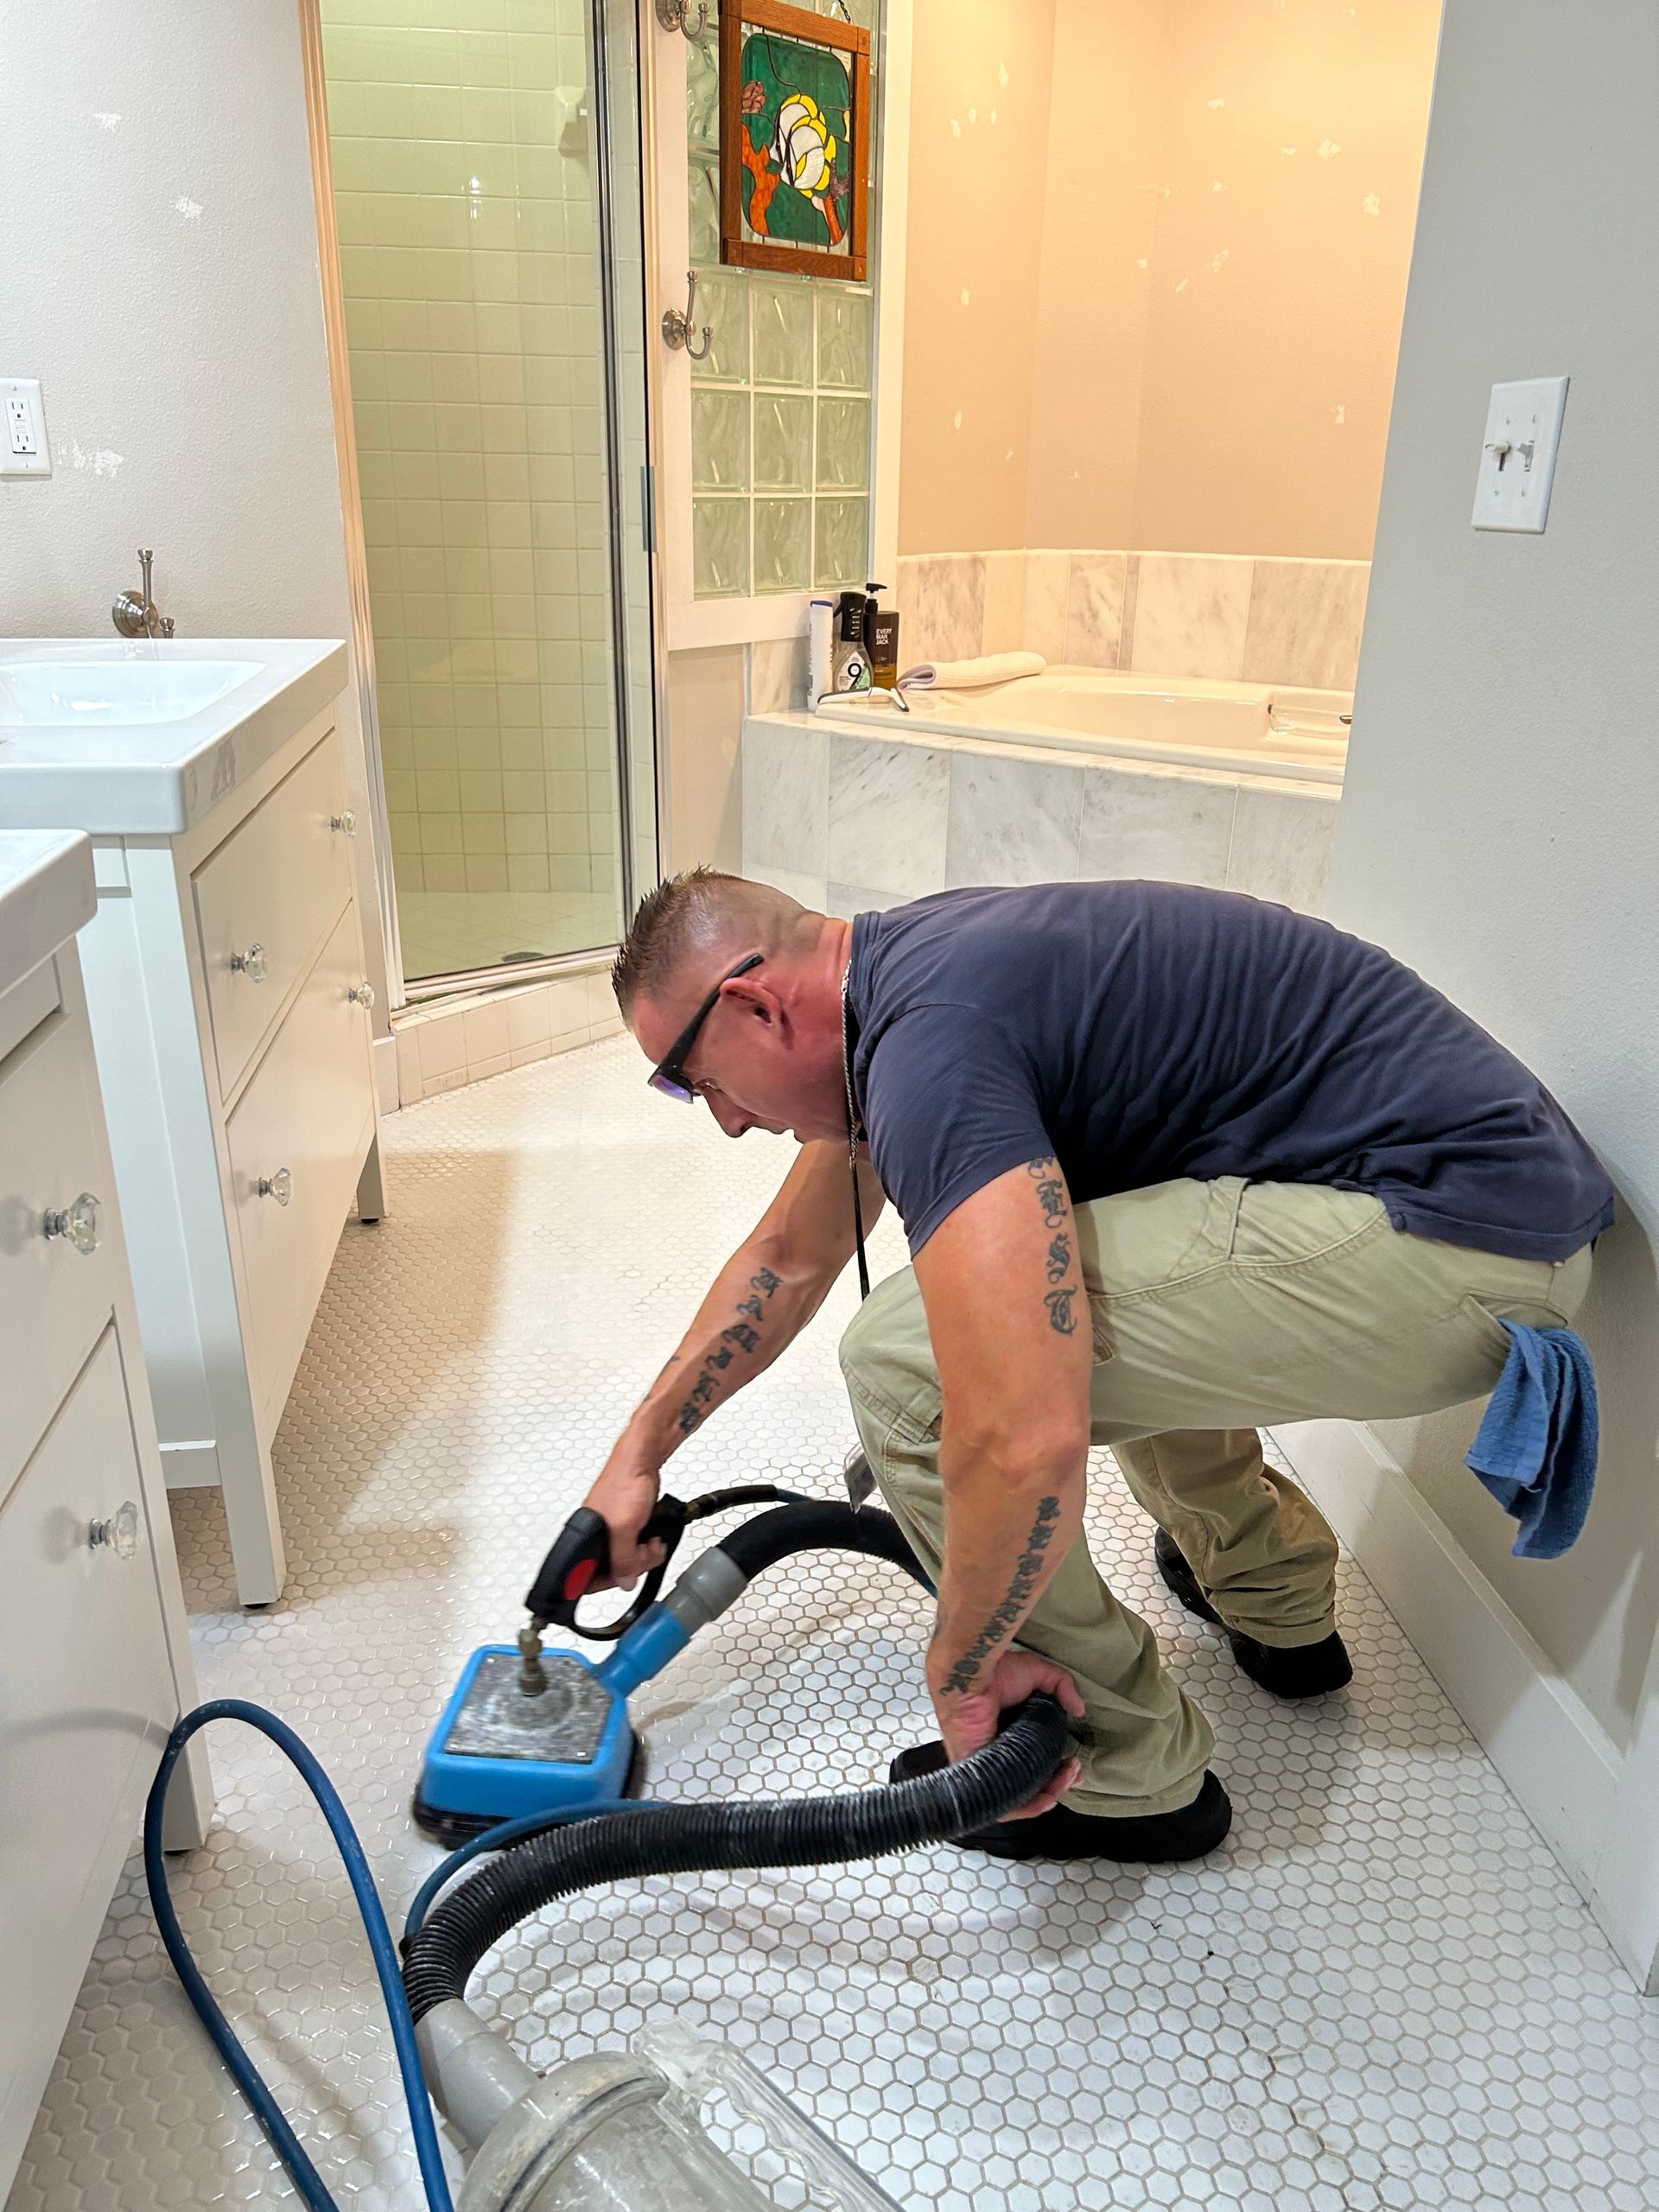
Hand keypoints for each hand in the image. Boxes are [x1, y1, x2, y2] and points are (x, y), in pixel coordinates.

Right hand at [582, 1442, 667, 1590]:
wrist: (643, 1461)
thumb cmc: (626, 1482)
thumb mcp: (625, 1527)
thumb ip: (623, 1558)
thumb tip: (624, 1582)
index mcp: (584, 1537)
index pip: (584, 1577)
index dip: (605, 1583)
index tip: (624, 1579)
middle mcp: (595, 1536)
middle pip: (609, 1571)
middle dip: (632, 1566)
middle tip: (643, 1554)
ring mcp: (611, 1532)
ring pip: (625, 1560)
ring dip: (643, 1557)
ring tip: (652, 1543)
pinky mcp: (625, 1526)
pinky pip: (634, 1548)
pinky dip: (647, 1547)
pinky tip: (654, 1538)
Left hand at [930, 1650, 1084, 1819]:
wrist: (970, 1677)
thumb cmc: (995, 1673)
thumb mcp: (1038, 1674)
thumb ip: (1062, 1686)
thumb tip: (1079, 1710)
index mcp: (1012, 1737)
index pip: (1037, 1766)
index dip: (1059, 1771)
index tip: (1074, 1763)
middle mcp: (1001, 1755)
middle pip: (1033, 1785)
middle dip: (1059, 1784)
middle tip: (1074, 1771)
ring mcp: (990, 1768)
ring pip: (1023, 1797)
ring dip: (1050, 1794)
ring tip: (1067, 1777)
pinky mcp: (981, 1777)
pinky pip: (1005, 1805)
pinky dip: (1029, 1807)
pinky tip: (1049, 1797)